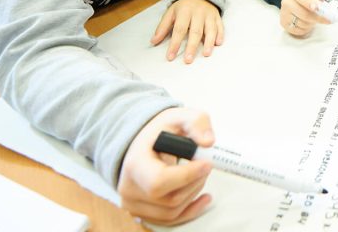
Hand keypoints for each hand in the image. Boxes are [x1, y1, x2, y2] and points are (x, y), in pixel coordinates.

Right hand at [118, 108, 214, 225]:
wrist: (144, 145)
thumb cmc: (159, 133)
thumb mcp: (178, 116)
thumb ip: (197, 122)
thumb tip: (208, 141)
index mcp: (134, 165)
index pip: (159, 182)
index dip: (187, 176)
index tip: (206, 164)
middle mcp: (129, 189)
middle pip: (170, 199)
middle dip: (195, 182)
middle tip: (204, 166)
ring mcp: (134, 205)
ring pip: (172, 211)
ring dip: (193, 194)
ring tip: (199, 175)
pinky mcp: (143, 214)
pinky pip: (170, 221)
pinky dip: (190, 211)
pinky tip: (202, 198)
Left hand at [151, 0, 223, 62]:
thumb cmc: (184, 6)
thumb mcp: (171, 13)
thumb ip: (163, 27)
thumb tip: (154, 41)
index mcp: (184, 11)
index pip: (179, 29)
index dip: (175, 44)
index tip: (170, 56)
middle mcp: (198, 13)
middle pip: (195, 31)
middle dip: (192, 47)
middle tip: (188, 60)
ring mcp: (209, 15)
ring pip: (210, 30)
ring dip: (208, 43)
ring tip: (206, 54)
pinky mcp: (217, 17)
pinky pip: (220, 27)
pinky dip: (220, 35)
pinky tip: (217, 44)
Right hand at [279, 0, 326, 37]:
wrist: (295, 0)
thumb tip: (320, 0)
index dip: (309, 3)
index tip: (317, 8)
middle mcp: (287, 1)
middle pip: (304, 14)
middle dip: (317, 18)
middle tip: (327, 19)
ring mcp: (284, 13)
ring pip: (302, 24)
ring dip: (311, 23)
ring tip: (313, 17)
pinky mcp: (284, 23)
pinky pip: (298, 30)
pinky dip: (305, 29)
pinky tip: (306, 22)